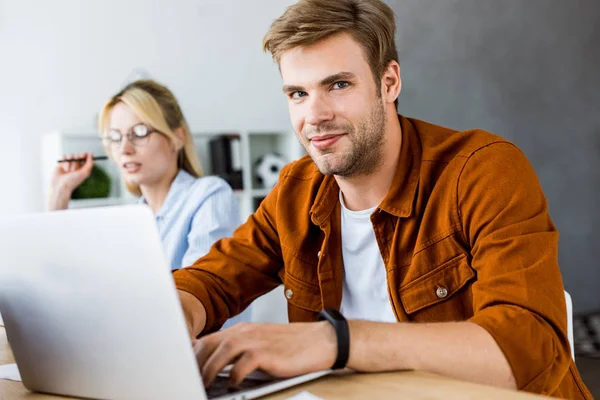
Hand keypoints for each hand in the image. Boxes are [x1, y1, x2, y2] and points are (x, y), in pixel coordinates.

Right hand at [47, 153, 93, 209]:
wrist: (60, 186)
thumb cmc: (73, 181)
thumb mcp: (85, 173)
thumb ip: (90, 164)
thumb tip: (91, 154)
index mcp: (82, 168)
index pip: (85, 158)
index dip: (85, 156)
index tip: (84, 155)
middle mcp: (75, 166)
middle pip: (78, 155)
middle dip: (77, 160)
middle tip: (75, 166)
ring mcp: (68, 164)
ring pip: (70, 156)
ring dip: (70, 162)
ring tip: (68, 170)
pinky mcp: (60, 163)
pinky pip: (63, 156)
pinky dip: (64, 161)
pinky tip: (63, 169)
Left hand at [194, 322, 336, 387]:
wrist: (321, 340)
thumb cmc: (292, 345)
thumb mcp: (261, 342)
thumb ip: (240, 349)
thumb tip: (218, 365)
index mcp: (242, 329)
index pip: (208, 339)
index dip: (192, 354)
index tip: (183, 368)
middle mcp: (245, 332)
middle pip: (209, 344)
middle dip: (195, 363)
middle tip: (189, 379)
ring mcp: (256, 341)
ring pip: (221, 353)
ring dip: (209, 370)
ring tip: (204, 385)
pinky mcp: (267, 353)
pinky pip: (242, 364)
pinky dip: (234, 376)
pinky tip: (233, 384)